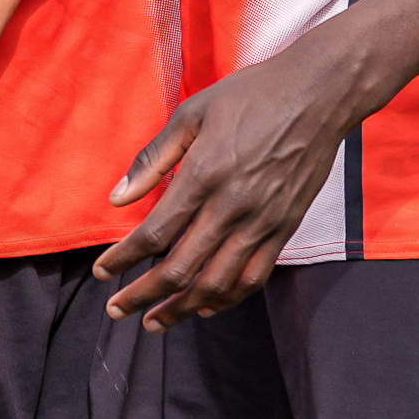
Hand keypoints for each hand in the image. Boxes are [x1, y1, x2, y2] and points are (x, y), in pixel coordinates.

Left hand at [91, 42, 360, 330]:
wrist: (317, 96)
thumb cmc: (250, 96)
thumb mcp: (192, 113)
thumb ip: (153, 159)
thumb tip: (117, 199)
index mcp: (204, 175)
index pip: (155, 234)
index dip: (123, 259)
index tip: (101, 272)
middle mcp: (231, 206)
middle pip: (180, 269)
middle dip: (142, 295)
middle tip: (117, 309)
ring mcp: (261, 222)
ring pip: (216, 284)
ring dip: (181, 309)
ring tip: (155, 321)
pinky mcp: (284, 228)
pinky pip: (253, 277)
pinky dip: (227, 300)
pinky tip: (204, 307)